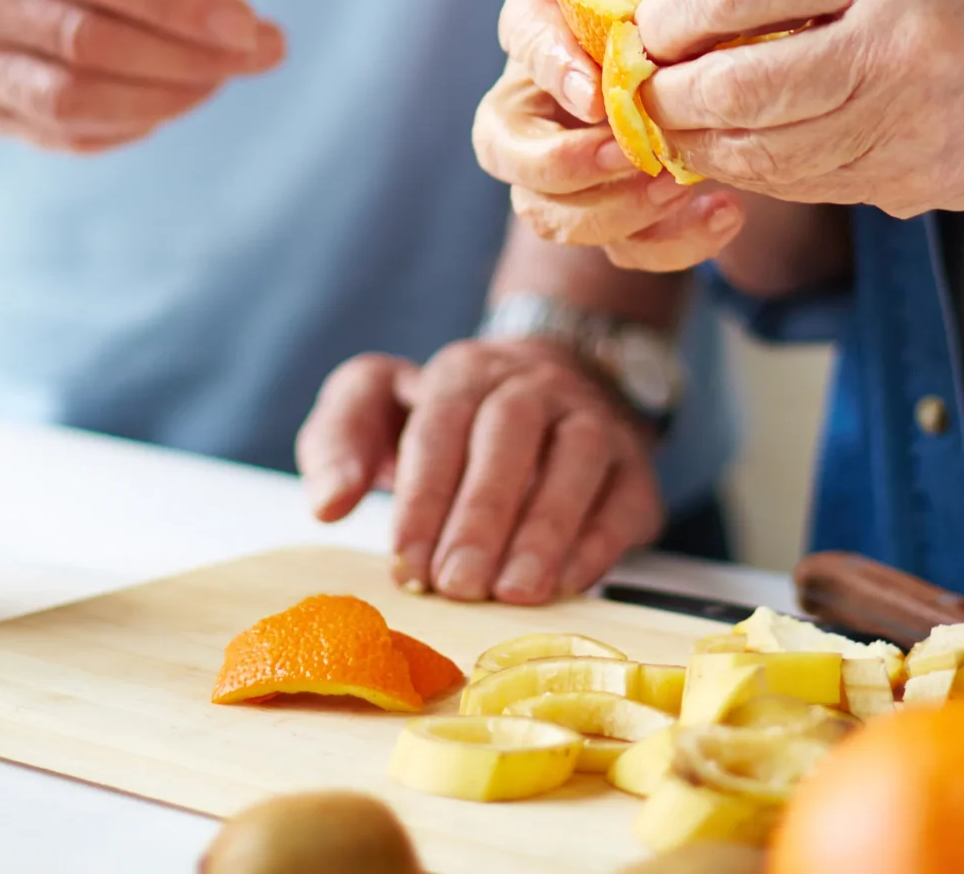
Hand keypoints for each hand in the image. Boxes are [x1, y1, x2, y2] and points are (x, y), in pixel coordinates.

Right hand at [0, 0, 284, 151]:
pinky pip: (56, 134)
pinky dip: (128, 125)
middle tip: (258, 52)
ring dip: (164, 100)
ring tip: (221, 77)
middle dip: (186, 57)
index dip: (172, 0)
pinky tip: (170, 98)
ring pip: (68, 102)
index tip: (246, 20)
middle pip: (81, 43)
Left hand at [297, 339, 664, 603]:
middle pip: (509, 434)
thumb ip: (336, 444)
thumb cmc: (445, 419)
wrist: (547, 386)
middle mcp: (532, 384)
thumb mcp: (374, 409)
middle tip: (456, 585)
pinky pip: (624, 498)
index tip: (404, 563)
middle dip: (481, 514)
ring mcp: (591, 419)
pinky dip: (597, 544)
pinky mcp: (634, 466)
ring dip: (544, 528)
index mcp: (462, 372)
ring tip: (511, 591)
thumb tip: (330, 503)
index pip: (440, 424)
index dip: (422, 497)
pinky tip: (564, 586)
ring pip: (577, 458)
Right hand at [470, 0, 745, 271]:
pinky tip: (727, 212)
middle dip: (563, 160)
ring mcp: (559, 167)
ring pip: (545, 213)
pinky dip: (671, 242)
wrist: (690, 48)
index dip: (551, 67)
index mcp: (541, 22)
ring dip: (611, 208)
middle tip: (629, 150)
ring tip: (679, 185)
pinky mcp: (607, 213)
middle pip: (503, 148)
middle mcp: (532, 100)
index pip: (522, 41)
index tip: (594, 88)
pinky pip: (619, 248)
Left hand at [640, 0, 963, 220]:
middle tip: (638, 78)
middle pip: (732, 82)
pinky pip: (792, 180)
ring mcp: (897, 124)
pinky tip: (724, 145)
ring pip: (753, 147)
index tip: (646, 18)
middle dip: (666, 87)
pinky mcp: (900, 181)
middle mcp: (891, 46)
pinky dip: (743, 165)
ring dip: (693, 136)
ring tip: (667, 114)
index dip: (670, 11)